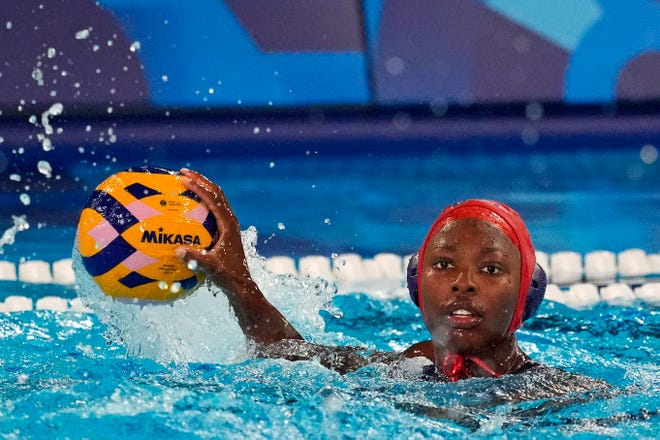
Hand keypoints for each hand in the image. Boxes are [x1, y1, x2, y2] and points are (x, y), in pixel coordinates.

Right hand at [176, 168, 250, 293]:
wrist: (241, 284)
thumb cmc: (227, 276)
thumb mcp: (210, 267)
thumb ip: (195, 259)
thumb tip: (177, 250)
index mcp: (228, 225)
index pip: (213, 199)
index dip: (199, 187)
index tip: (183, 179)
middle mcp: (230, 221)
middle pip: (216, 193)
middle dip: (200, 180)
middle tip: (182, 172)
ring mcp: (228, 225)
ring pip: (216, 199)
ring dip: (203, 188)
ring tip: (186, 181)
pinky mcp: (225, 231)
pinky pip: (213, 210)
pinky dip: (202, 201)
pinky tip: (188, 205)